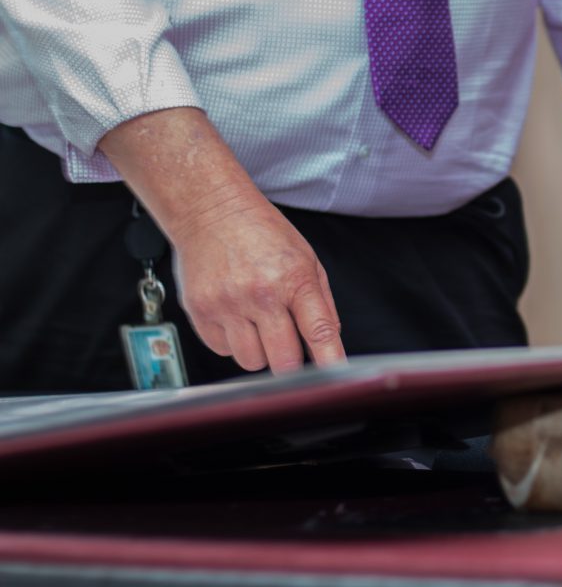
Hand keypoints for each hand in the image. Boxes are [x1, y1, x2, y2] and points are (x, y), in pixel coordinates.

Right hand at [172, 190, 344, 373]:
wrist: (211, 210)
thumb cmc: (261, 231)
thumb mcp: (306, 258)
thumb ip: (321, 303)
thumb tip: (330, 341)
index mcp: (293, 278)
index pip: (318, 330)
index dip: (330, 360)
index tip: (336, 376)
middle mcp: (260, 293)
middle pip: (283, 360)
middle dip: (291, 362)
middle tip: (289, 345)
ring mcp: (227, 304)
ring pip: (251, 362)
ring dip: (259, 351)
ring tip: (257, 321)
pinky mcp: (200, 311)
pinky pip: (223, 350)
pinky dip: (232, 341)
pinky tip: (235, 315)